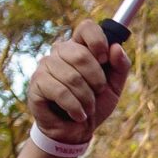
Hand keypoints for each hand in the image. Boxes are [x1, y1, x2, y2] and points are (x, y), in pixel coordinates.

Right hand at [28, 22, 129, 142]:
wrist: (76, 130)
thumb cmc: (94, 104)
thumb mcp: (115, 87)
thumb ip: (120, 66)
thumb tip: (116, 47)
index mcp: (80, 48)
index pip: (87, 27)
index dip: (98, 40)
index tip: (104, 58)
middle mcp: (60, 52)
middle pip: (81, 54)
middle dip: (97, 79)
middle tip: (97, 92)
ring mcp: (45, 65)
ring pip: (72, 77)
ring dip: (87, 98)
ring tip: (87, 108)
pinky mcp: (37, 83)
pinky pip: (60, 91)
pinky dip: (75, 107)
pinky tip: (78, 115)